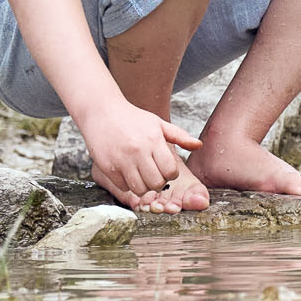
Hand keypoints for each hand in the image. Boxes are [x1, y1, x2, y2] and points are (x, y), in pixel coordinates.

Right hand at [82, 102, 205, 210]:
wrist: (101, 112)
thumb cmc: (132, 118)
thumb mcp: (158, 123)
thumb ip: (180, 136)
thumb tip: (199, 145)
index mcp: (153, 140)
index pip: (170, 170)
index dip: (171, 174)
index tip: (165, 169)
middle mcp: (138, 151)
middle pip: (156, 183)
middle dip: (158, 183)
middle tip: (154, 175)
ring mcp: (121, 160)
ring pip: (139, 189)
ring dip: (143, 186)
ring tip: (142, 176)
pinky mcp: (107, 167)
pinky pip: (122, 187)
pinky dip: (127, 185)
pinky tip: (128, 173)